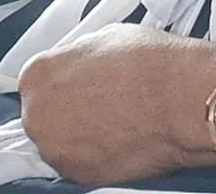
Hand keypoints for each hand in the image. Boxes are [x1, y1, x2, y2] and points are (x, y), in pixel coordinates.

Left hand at [18, 23, 215, 181]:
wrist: (178, 98)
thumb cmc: (145, 61)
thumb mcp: (101, 37)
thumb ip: (76, 57)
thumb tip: (77, 67)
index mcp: (37, 76)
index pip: (37, 81)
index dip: (62, 80)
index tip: (80, 82)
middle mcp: (38, 117)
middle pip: (44, 115)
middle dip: (65, 109)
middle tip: (98, 101)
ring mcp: (57, 152)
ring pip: (61, 143)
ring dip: (78, 134)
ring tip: (113, 119)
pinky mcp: (80, 177)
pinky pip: (81, 163)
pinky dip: (95, 154)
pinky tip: (119, 137)